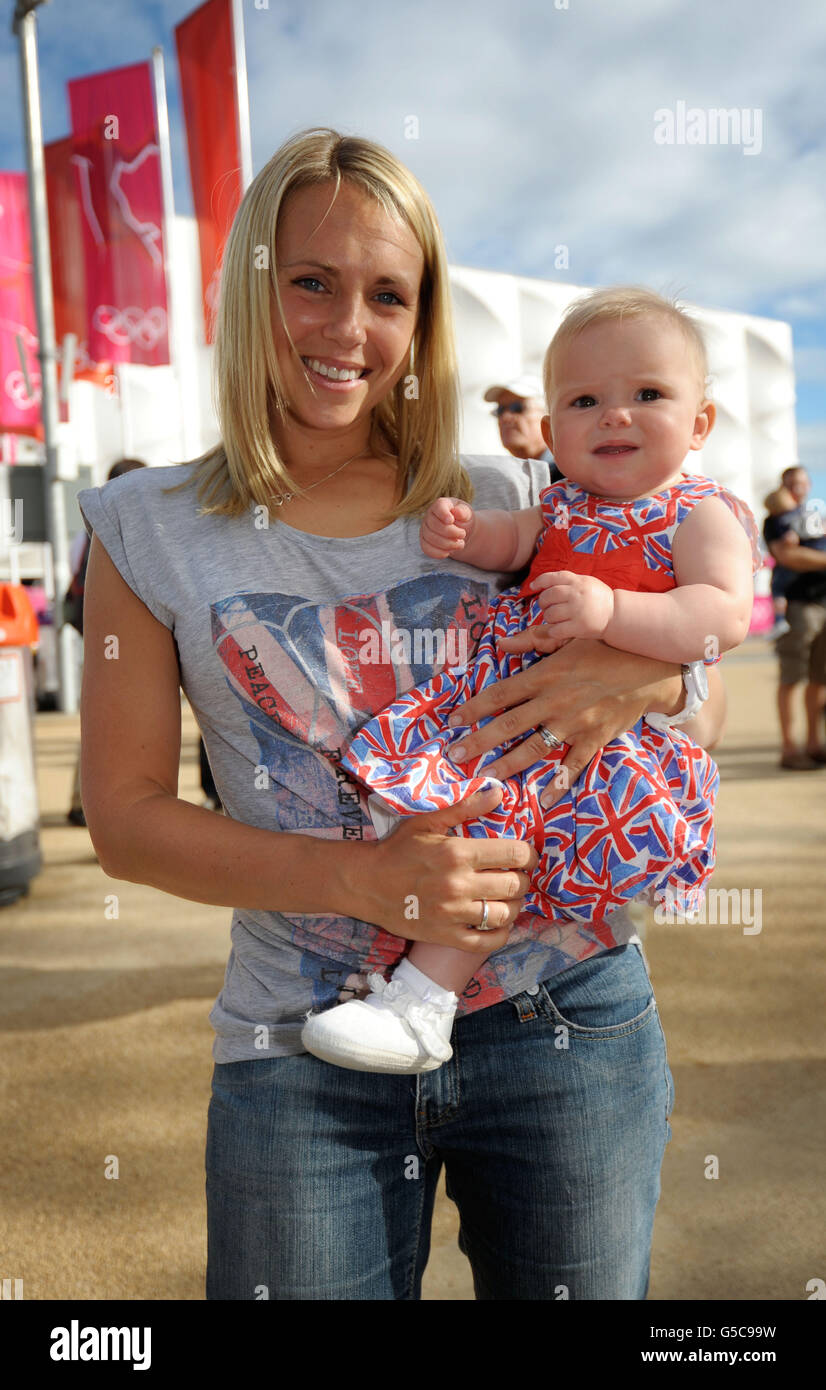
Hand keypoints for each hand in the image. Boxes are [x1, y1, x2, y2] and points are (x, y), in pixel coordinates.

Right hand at [364, 785, 536, 950]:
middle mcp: (458, 885)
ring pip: (505, 914)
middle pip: (515, 885)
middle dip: (524, 879)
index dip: (529, 854)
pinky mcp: (445, 936)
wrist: (365, 883)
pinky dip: (501, 935)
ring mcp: (452, 914)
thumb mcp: (427, 822)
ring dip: (515, 906)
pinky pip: (486, 942)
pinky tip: (500, 924)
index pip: (514, 854)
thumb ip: (465, 807)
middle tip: (519, 876)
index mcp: (458, 853)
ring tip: (510, 898)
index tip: (528, 856)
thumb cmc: (397, 850)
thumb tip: (499, 792)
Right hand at [420, 497, 474, 558]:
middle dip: (450, 532)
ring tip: (460, 544)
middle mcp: (429, 516)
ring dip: (447, 544)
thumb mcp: (467, 513)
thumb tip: (457, 512)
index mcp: (441, 505)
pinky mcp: (424, 542)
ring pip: (430, 538)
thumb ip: (463, 512)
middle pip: (434, 525)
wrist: (460, 532)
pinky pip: (426, 549)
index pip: (438, 507)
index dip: (443, 514)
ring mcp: (425, 529)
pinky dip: (438, 553)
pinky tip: (449, 552)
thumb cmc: (463, 519)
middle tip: (463, 534)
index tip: (451, 520)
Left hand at [445, 638, 681, 804]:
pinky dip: (558, 785)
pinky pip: (573, 767)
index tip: (451, 721)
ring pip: (535, 749)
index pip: (500, 694)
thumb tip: (499, 644)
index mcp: (545, 675)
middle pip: (509, 726)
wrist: (650, 669)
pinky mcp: (595, 740)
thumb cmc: (607, 647)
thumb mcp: (569, 636)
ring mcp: (575, 724)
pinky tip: (542, 802)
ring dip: (507, 765)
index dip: (473, 708)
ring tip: (485, 778)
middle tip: (454, 757)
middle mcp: (555, 702)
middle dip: (479, 742)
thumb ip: (533, 641)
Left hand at [528, 570, 614, 638]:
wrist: (616, 614)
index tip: (533, 587)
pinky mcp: (579, 627)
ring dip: (548, 618)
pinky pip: (556, 630)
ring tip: (555, 618)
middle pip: (548, 596)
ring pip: (550, 614)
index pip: (553, 577)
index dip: (540, 581)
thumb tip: (543, 584)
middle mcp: (577, 594)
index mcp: (578, 581)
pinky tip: (557, 630)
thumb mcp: (586, 582)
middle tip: (546, 607)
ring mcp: (578, 611)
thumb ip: (568, 581)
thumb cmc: (598, 598)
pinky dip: (553, 631)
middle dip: (543, 602)